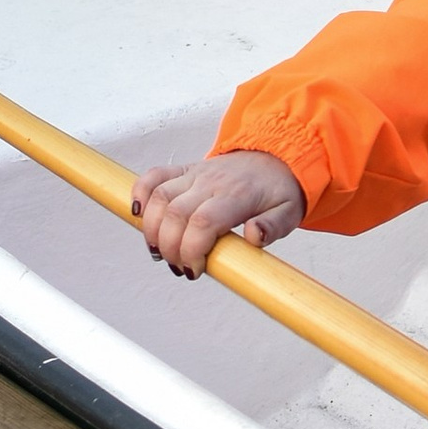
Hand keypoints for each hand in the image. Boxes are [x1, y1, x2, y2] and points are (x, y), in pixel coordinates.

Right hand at [132, 149, 305, 276]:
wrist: (274, 158)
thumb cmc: (279, 190)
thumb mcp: (290, 212)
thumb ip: (274, 226)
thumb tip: (254, 236)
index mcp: (237, 195)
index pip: (203, 222)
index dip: (191, 250)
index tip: (194, 270)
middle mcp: (211, 182)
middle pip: (176, 214)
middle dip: (170, 248)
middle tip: (179, 267)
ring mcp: (195, 174)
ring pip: (159, 197)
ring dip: (151, 229)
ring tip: (160, 253)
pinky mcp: (184, 170)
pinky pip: (154, 176)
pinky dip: (139, 193)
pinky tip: (138, 215)